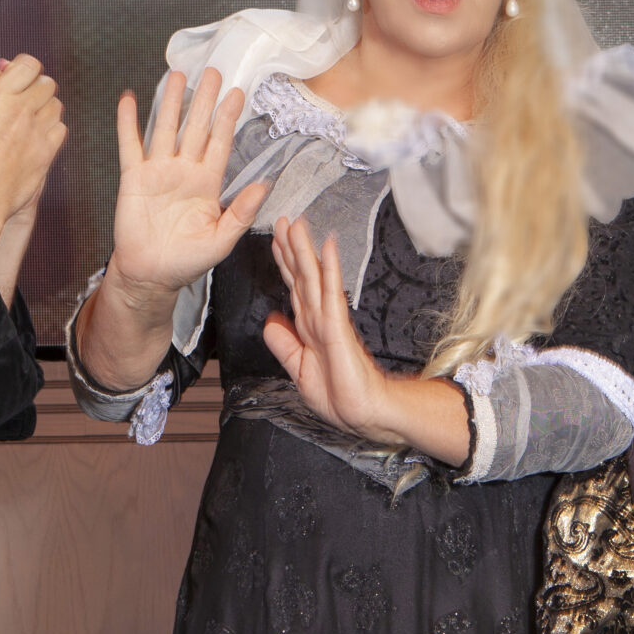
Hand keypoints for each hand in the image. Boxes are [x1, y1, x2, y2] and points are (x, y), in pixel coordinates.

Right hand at [0, 53, 63, 216]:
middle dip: (36, 87)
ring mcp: (37, 132)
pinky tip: (37, 136)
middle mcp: (22, 111)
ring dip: (45, 107)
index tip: (18, 75)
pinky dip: (52, 129)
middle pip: (47, 84)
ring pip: (56, 106)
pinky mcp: (46, 153)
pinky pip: (60, 130)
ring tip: (31, 116)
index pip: (28, 65)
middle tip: (26, 96)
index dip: (24, 67)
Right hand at [110, 67, 265, 297]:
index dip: (228, 119)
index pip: (220, 144)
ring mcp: (158, 172)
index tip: (238, 94)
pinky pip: (130, 145)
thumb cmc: (187, 261)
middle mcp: (185, 171)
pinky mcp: (133, 178)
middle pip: (196, 128)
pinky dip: (127, 123)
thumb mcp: (222, 240)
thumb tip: (264, 185)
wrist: (151, 275)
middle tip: (214, 72)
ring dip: (170, 102)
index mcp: (208, 183)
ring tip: (177, 75)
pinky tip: (129, 99)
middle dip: (205, 100)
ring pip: (166, 129)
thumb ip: (241, 212)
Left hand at [261, 218, 405, 442]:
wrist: (362, 414)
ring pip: (313, 278)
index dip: (284, 264)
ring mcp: (328, 320)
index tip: (275, 241)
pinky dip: (328, 269)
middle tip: (283, 219)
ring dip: (305, 249)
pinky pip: (331, 293)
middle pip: (301, 276)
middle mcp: (317, 319)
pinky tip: (327, 247)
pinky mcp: (338, 328)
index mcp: (308, 329)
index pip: (294, 289)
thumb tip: (270, 320)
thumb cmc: (338, 395)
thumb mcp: (298, 370)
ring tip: (298, 223)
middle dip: (291, 248)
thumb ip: (284, 345)